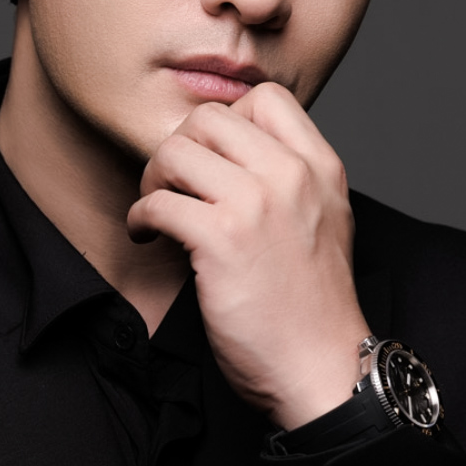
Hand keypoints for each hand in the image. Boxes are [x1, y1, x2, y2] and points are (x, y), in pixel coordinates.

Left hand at [126, 84, 369, 430]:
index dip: (223, 123)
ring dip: (151, 179)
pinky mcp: (222, 240)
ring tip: (155, 212)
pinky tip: (146, 236)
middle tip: (170, 185)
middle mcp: (292, 176)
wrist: (324, 367)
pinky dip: (139, 218)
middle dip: (177, 147)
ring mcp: (257, 204)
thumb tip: (232, 158)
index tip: (209, 162)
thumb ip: (292, 183)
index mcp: (320, 168)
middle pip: (209, 117)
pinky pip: (158, 201)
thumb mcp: (325, 223)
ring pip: (176, 150)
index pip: (265, 97)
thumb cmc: (314, 309)